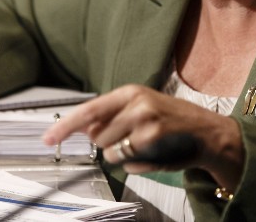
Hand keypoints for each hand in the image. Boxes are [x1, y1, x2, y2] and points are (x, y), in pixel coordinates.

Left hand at [42, 84, 243, 189]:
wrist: (208, 132)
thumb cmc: (172, 122)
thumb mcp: (141, 110)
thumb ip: (112, 118)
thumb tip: (84, 130)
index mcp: (129, 92)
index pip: (88, 109)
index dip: (65, 126)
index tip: (47, 138)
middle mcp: (135, 102)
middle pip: (96, 135)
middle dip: (107, 143)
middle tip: (131, 138)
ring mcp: (144, 119)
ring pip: (109, 151)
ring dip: (122, 154)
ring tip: (145, 145)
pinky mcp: (153, 138)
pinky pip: (126, 162)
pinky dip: (136, 163)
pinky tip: (153, 154)